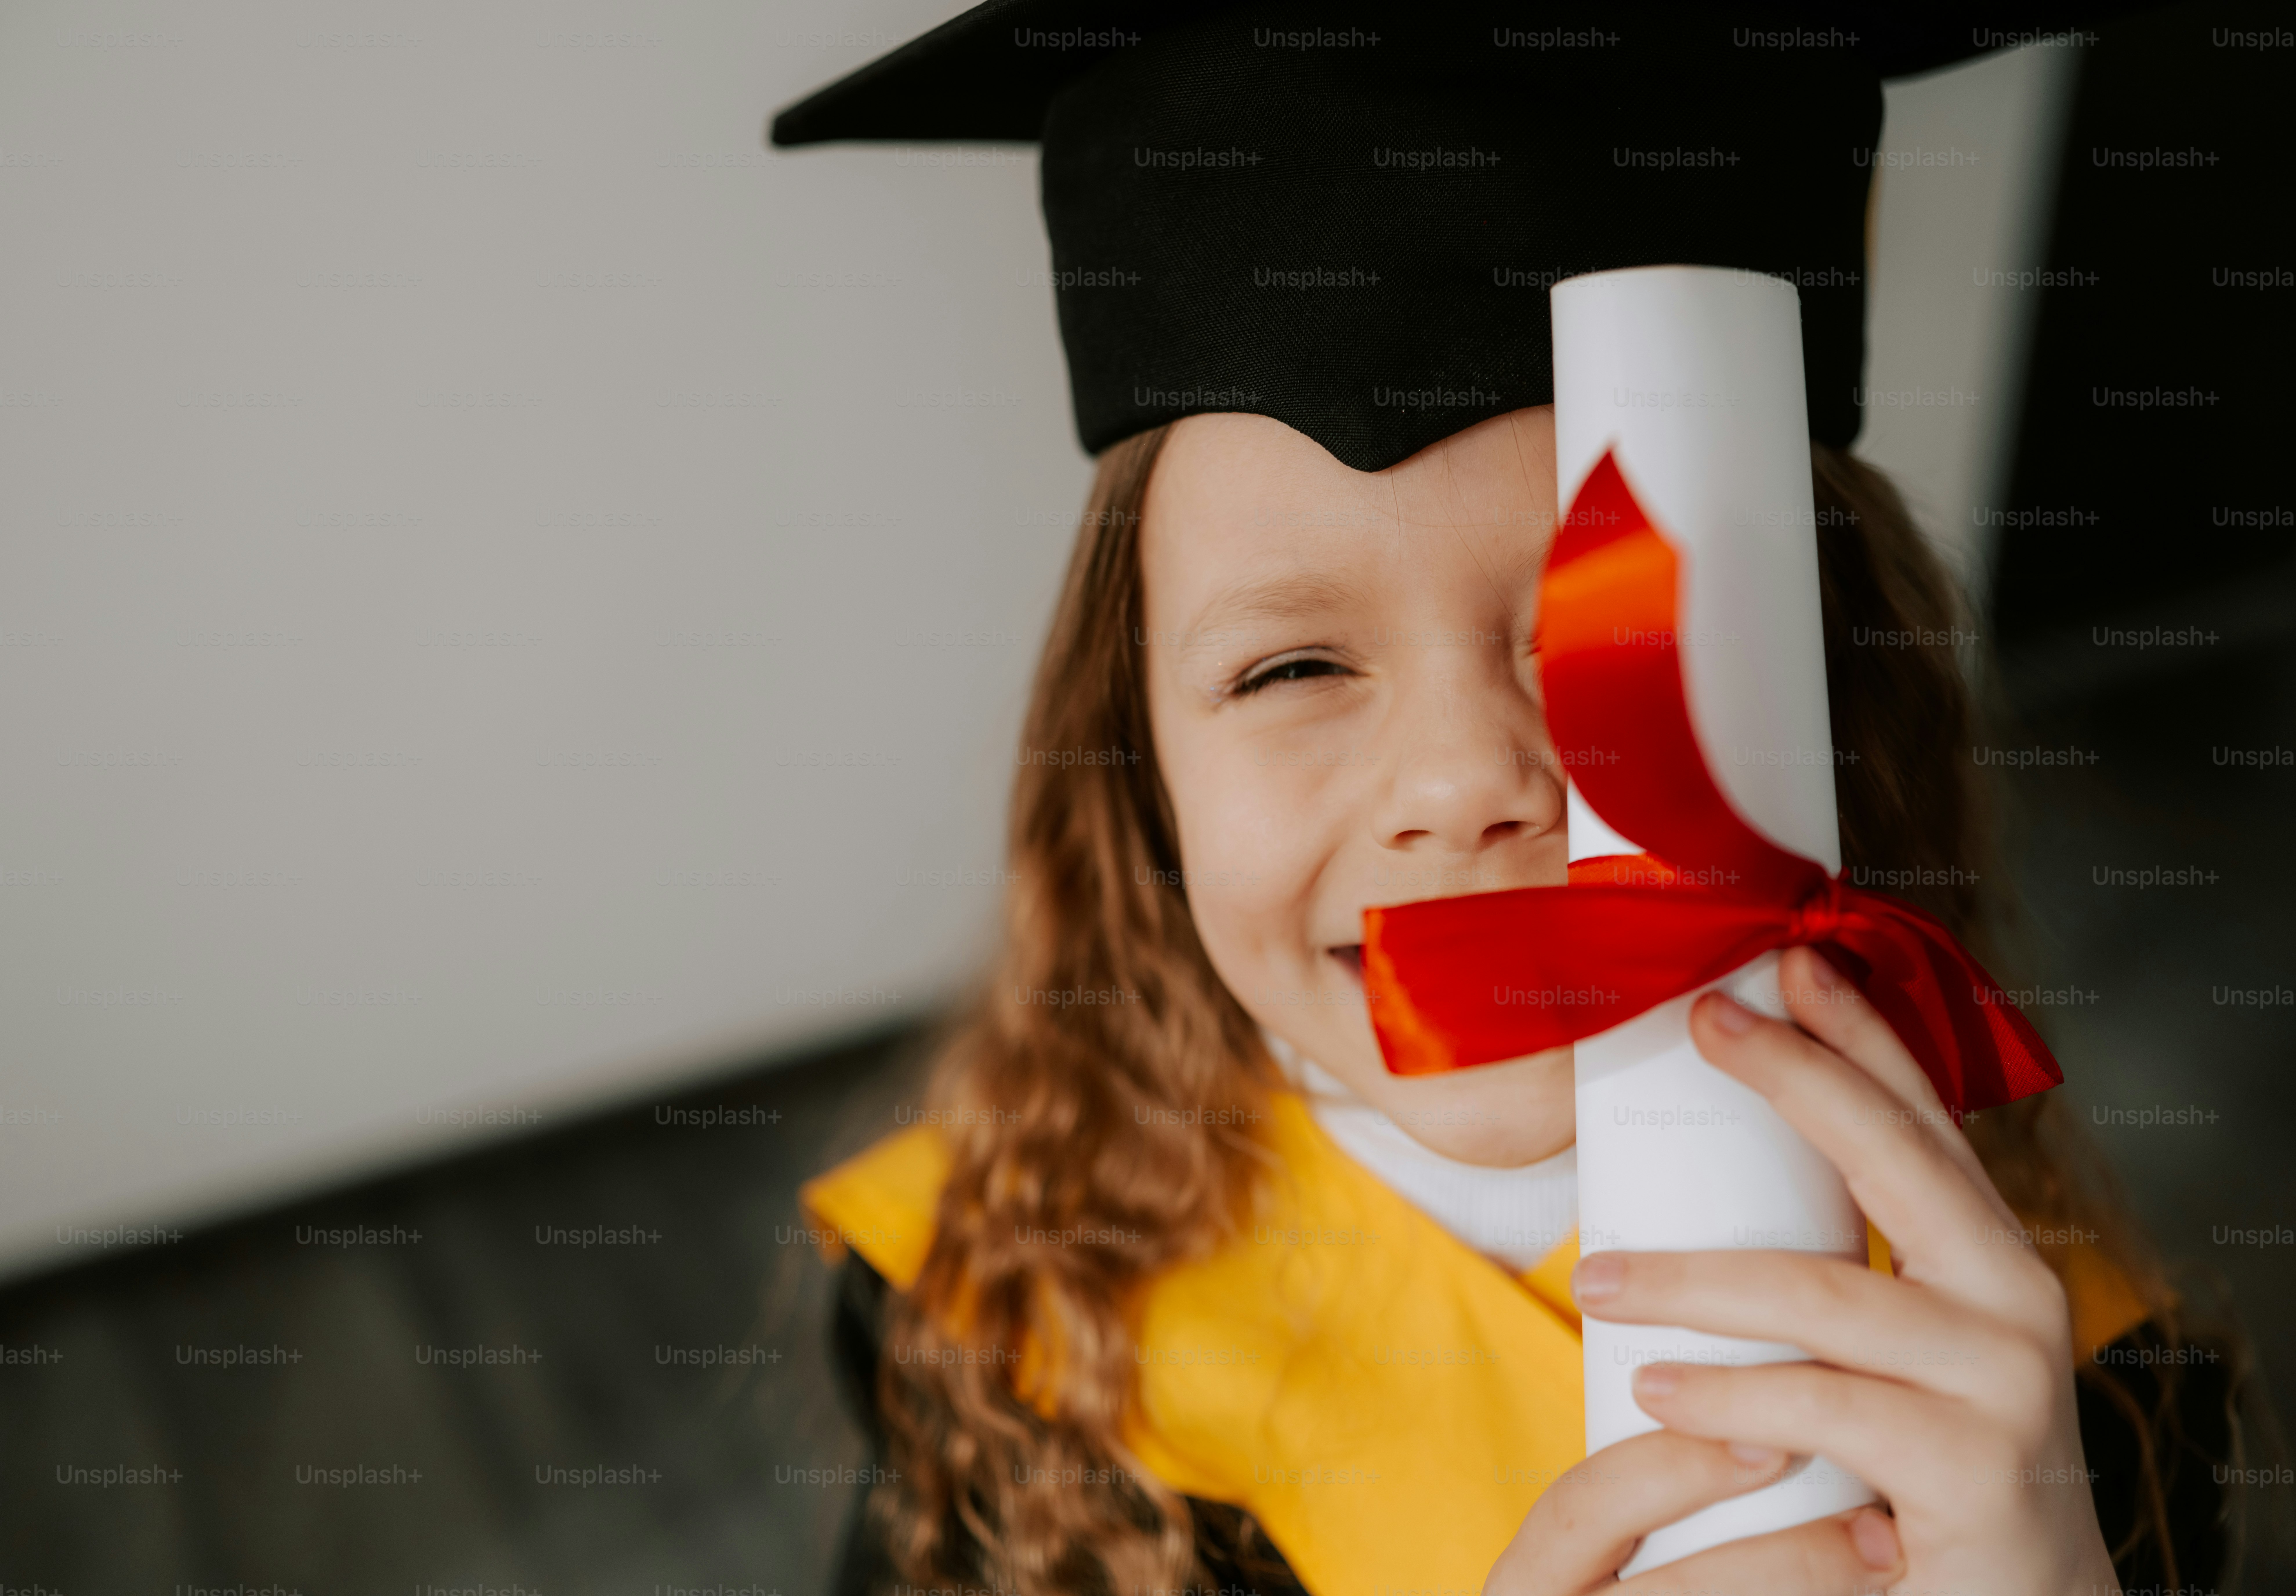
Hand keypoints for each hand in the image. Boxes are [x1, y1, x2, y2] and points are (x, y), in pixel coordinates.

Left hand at [1483, 945, 2118, 1594]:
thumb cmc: (1930, 1475)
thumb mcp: (1895, 1359)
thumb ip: (1844, 1283)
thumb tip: (1715, 1201)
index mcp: (1990, 1262)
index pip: (1923, 1124)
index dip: (1863, 1036)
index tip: (1794, 961)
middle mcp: (2017, 1301)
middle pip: (1894, 1159)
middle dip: (1800, 1077)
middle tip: (1708, 1017)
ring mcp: (2004, 1384)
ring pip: (1825, 1291)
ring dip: (1694, 1280)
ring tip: (1597, 1279)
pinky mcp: (1976, 1471)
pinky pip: (1823, 1407)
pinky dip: (1727, 1395)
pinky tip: (1658, 1388)